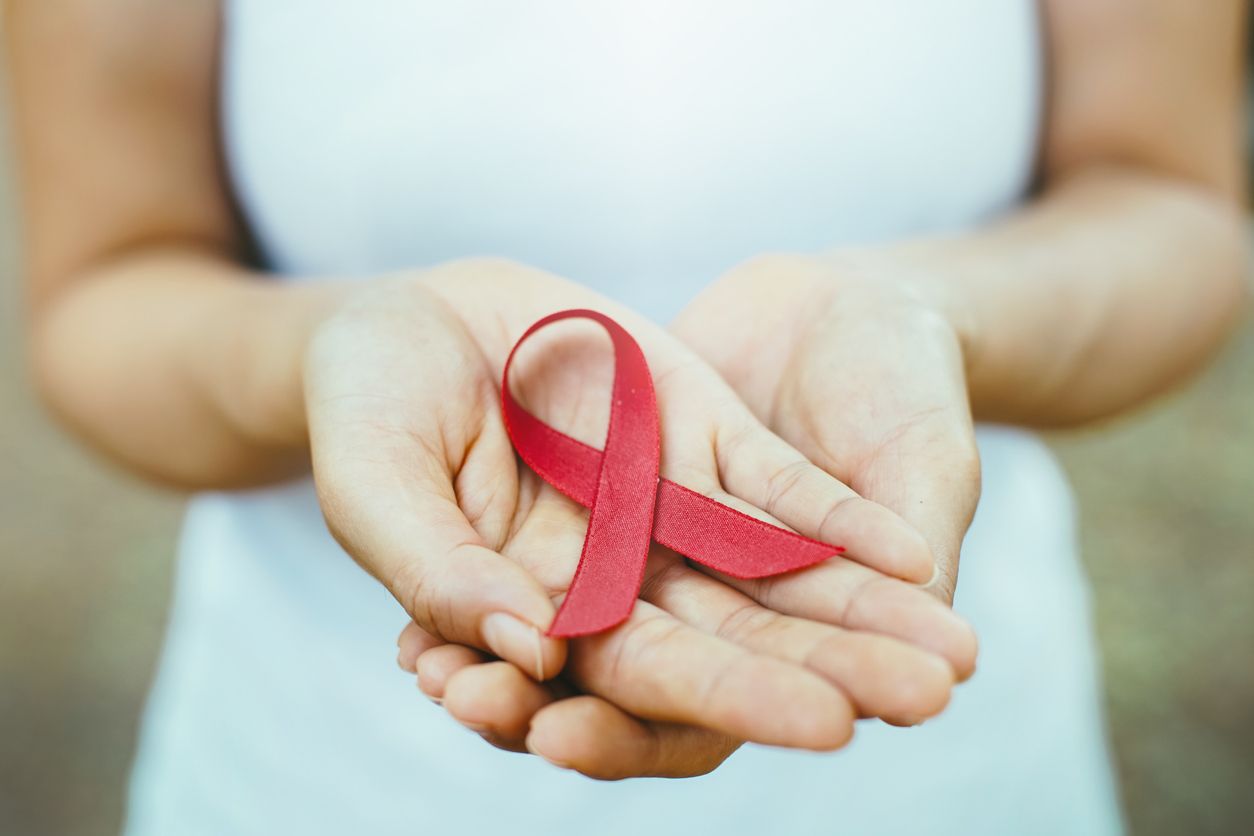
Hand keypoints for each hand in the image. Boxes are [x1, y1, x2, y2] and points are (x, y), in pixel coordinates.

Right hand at [307, 258, 958, 764]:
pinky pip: (778, 487)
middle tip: (921, 700)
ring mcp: (667, 505)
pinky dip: (838, 517)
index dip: (726, 699)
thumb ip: (437, 571)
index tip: (823, 725)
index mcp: (540, 612)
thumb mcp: (374, 483)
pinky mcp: (700, 434)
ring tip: (949, 652)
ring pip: (774, 574)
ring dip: (860, 608)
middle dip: (825, 669)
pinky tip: (912, 550)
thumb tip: (534, 652)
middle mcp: (619, 575)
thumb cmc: (363, 405)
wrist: (405, 313)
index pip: (638, 678)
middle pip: (734, 639)